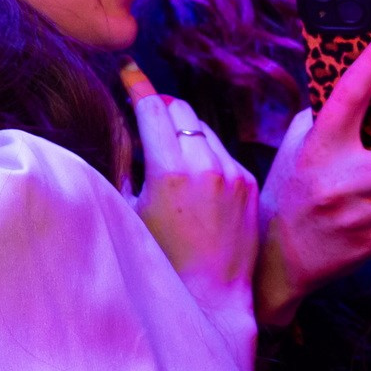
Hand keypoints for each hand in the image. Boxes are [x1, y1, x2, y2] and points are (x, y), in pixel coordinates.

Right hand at [121, 62, 259, 369]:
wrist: (208, 298)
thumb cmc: (158, 261)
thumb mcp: (128, 210)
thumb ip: (126, 163)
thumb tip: (123, 127)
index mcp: (169, 172)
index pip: (152, 109)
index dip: (137, 85)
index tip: (129, 72)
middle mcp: (205, 166)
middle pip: (180, 109)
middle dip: (159, 106)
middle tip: (143, 110)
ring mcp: (232, 173)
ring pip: (202, 127)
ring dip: (183, 128)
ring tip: (166, 145)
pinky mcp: (247, 183)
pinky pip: (221, 150)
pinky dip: (204, 150)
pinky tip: (192, 171)